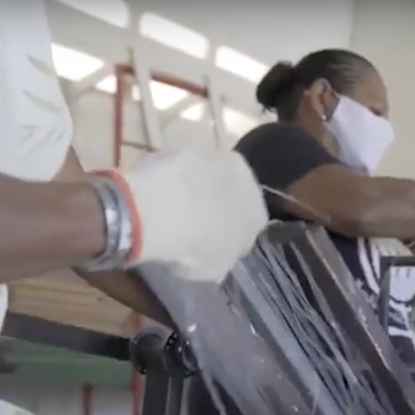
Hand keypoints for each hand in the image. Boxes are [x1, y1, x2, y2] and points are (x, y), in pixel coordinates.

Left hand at [116, 147, 268, 281]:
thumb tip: (221, 248)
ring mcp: (212, 157)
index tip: (217, 243)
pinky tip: (157, 196)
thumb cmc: (194, 248)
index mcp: (258, 212)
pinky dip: (172, 180)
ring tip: (173, 209)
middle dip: (219, 205)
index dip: (235, 233)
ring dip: (196, 189)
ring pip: (208, 176)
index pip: (253, 223)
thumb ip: (225, 254)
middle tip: (196, 224)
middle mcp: (245, 178)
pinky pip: (180, 168)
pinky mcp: (180, 146)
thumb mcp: (216, 267)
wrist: (160, 212)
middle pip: (234, 193)